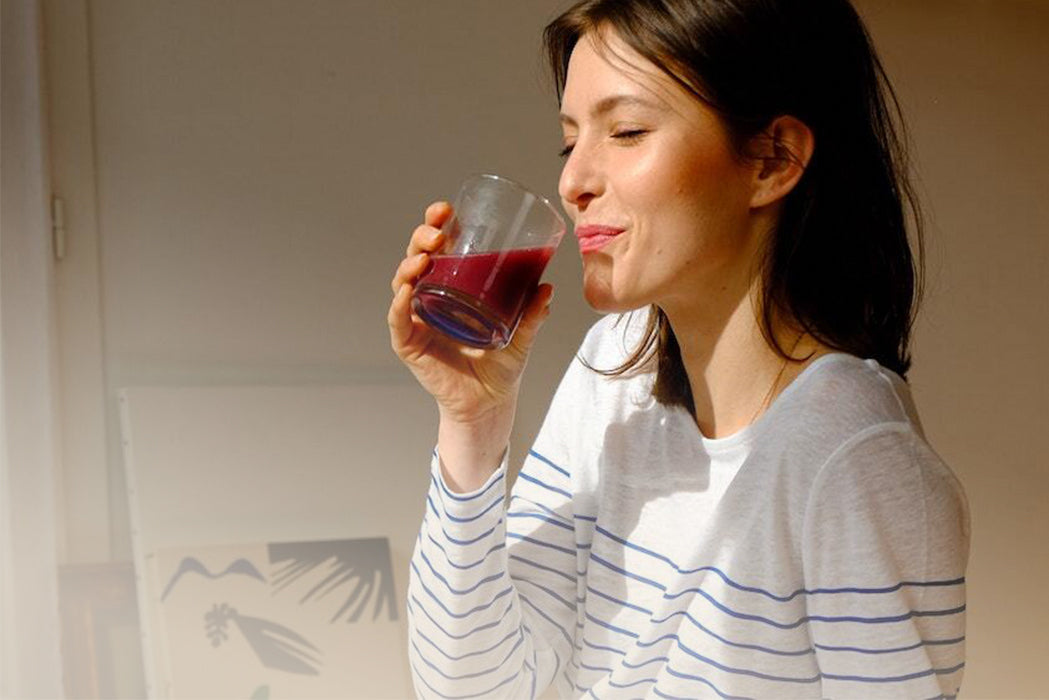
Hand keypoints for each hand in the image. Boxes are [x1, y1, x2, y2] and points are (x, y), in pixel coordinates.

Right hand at [388, 201, 554, 427]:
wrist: (490, 403)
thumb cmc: (500, 366)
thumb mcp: (522, 335)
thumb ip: (533, 314)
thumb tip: (547, 288)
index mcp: (451, 288)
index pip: (438, 249)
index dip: (436, 226)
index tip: (446, 210)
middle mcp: (429, 299)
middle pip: (415, 259)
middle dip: (421, 239)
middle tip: (436, 231)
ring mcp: (416, 321)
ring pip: (402, 284)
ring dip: (408, 265)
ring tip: (424, 257)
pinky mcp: (409, 345)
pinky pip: (398, 321)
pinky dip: (398, 305)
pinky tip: (406, 291)